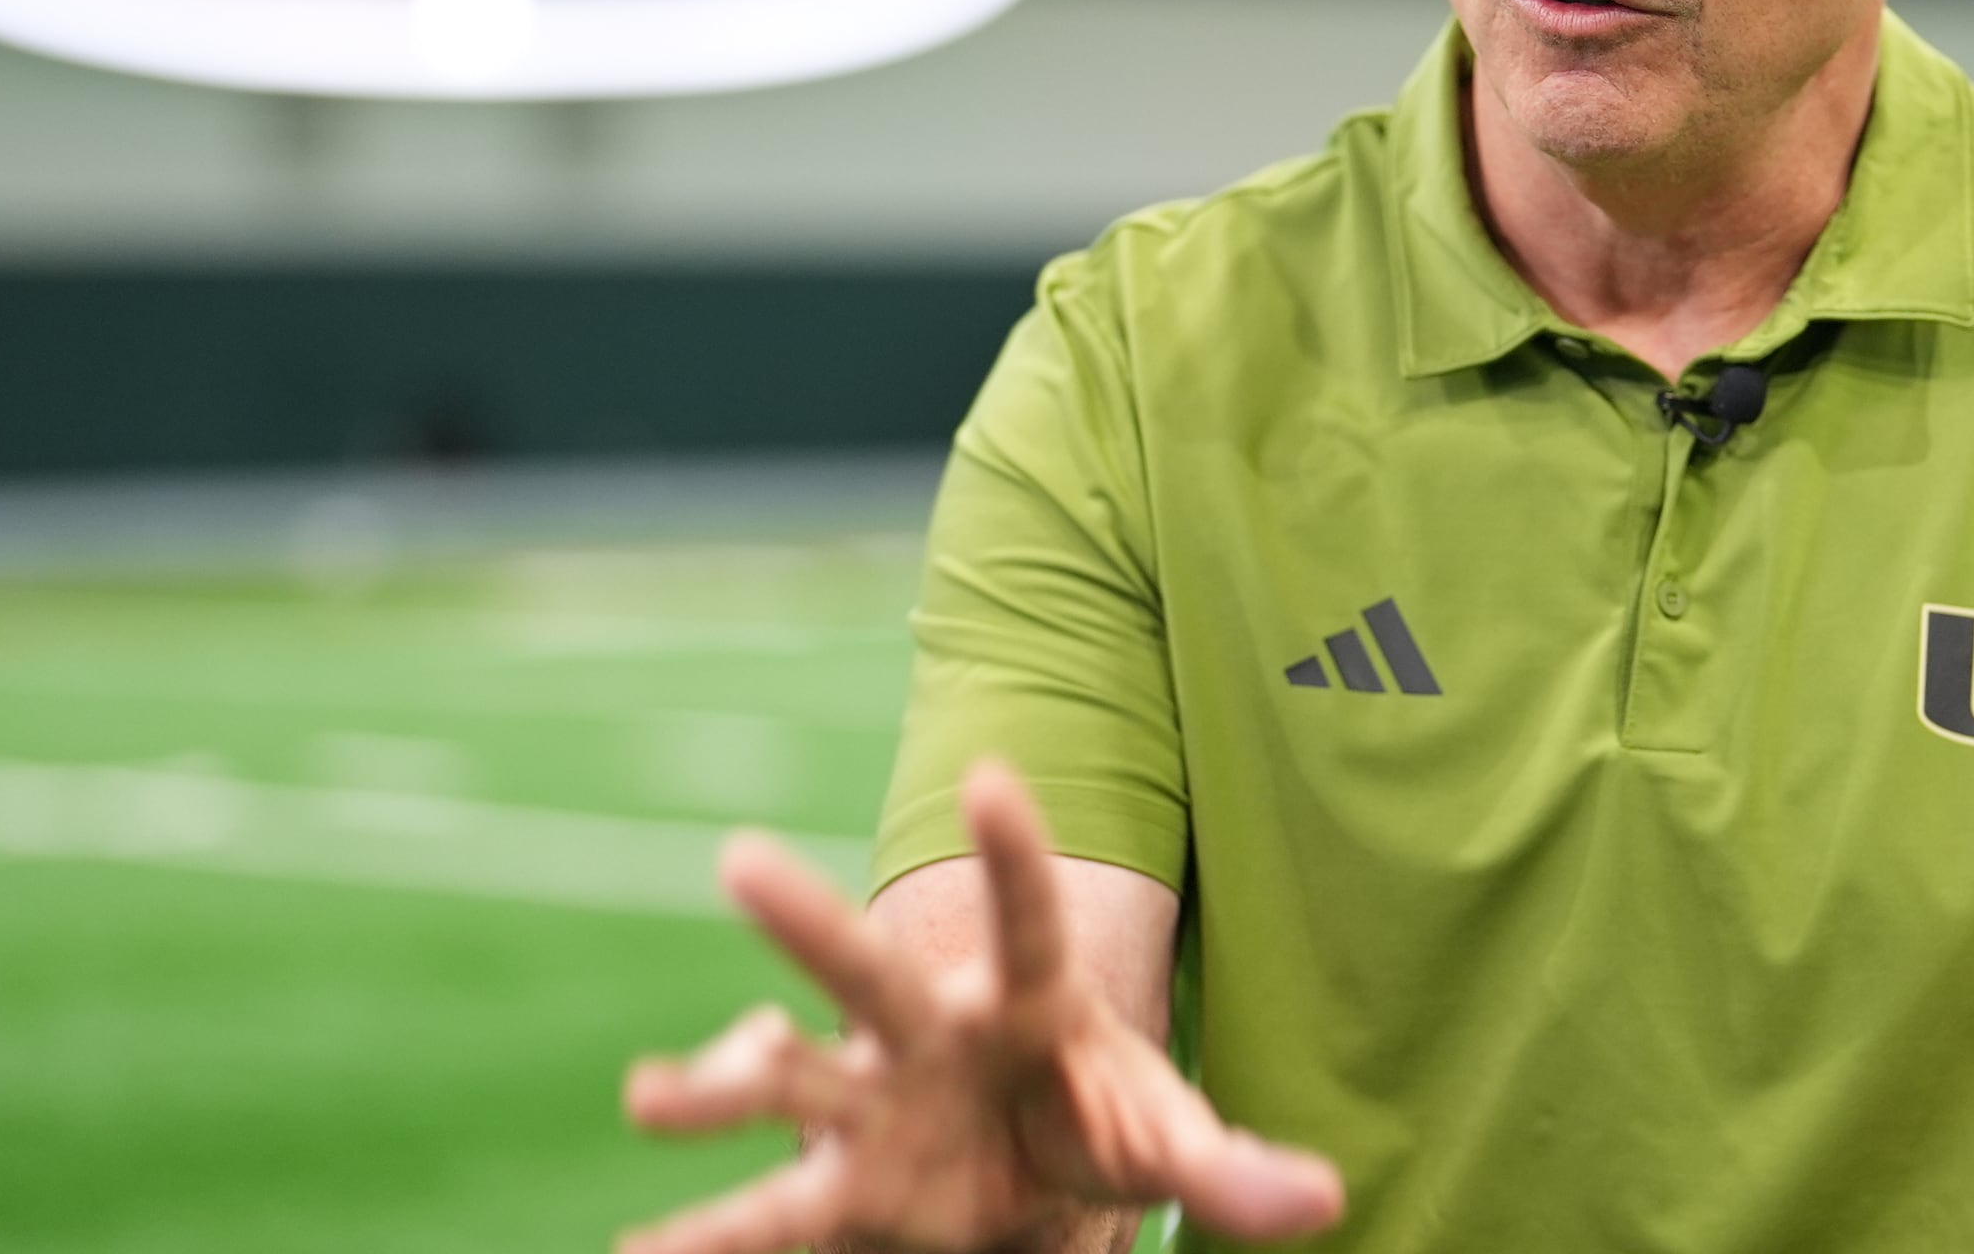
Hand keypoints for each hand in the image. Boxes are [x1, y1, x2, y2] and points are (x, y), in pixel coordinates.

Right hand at [619, 761, 1346, 1253]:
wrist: (1023, 1170)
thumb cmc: (1096, 1119)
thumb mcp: (1170, 1142)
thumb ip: (1234, 1172)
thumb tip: (1327, 1200)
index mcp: (1024, 1004)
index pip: (1028, 917)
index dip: (1018, 849)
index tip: (993, 768)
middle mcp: (927, 1035)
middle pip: (865, 971)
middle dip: (806, 924)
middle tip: (736, 859)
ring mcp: (868, 1107)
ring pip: (785, 1082)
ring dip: (715, 1086)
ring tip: (646, 1098)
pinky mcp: (832, 1190)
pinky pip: (760, 1215)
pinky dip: (699, 1241)